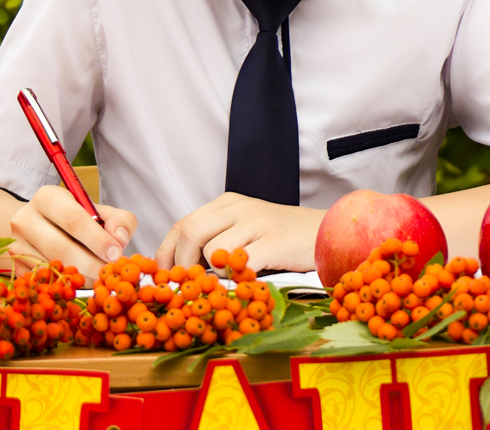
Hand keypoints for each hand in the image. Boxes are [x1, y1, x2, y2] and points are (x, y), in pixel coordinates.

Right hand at [9, 185, 136, 278]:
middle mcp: (25, 219)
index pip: (73, 219)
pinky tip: (79, 283)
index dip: (97, 239)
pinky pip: (44, 282)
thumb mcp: (98, 211)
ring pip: (52, 268)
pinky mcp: (14, 267)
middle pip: (61, 248)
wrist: (36, 227)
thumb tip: (119, 239)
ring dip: (81, 278)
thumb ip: (119, 220)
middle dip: (91, 264)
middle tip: (108, 273)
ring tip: (98, 278)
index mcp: (47, 197)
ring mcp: (16, 244)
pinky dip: (66, 286)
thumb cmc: (75, 219)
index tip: (115, 253)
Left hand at [155, 193, 322, 272]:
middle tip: (187, 286)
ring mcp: (257, 222)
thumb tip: (181, 268)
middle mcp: (239, 208)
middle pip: (191, 233)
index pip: (182, 224)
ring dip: (214, 273)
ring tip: (229, 279)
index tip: (162, 276)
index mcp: (227, 204)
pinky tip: (245, 281)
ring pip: (213, 249)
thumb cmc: (283, 238)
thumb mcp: (245, 229)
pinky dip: (235, 278)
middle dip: (181, 264)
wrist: (327, 232)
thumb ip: (216, 238)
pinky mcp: (274, 242)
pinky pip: (240, 263)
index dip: (165, 252)